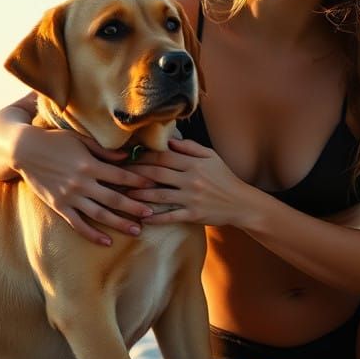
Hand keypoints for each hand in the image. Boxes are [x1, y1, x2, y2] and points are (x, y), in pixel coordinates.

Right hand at [13, 126, 156, 244]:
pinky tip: (107, 241)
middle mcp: (82, 182)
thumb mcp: (80, 139)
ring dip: (119, 223)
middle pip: (114, 198)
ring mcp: (70, 196)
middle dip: (135, 207)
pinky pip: (78, 224)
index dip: (138, 181)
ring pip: (99, 214)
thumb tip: (126, 156)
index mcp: (90, 164)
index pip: (121, 175)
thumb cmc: (55, 141)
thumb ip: (103, 150)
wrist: (24, 150)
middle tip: (151, 213)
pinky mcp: (59, 206)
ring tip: (136, 230)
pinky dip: (93, 234)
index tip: (153, 185)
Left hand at [128, 138, 250, 226]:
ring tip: (124, 195)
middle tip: (118, 174)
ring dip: (140, 196)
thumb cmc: (224, 178)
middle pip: (157, 174)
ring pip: (160, 195)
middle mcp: (190, 179)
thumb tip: (170, 140)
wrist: (241, 203)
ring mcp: (191, 198)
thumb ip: (190, 148)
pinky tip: (142, 218)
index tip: (128, 157)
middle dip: (135, 174)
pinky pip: (171, 216)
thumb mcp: (211, 157)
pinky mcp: (193, 215)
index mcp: (193, 163)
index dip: (143, 156)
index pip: (163, 157)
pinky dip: (156, 218)